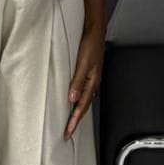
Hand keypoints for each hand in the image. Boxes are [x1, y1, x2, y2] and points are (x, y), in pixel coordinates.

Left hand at [65, 21, 103, 138]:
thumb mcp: (83, 63)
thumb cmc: (90, 44)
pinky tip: (73, 102)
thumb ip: (77, 81)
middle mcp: (92, 83)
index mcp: (92, 82)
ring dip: (77, 113)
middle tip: (68, 133)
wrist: (95, 31)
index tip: (68, 132)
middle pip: (84, 107)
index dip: (74, 120)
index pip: (81, 106)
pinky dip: (78, 102)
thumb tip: (71, 98)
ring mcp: (91, 79)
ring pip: (84, 101)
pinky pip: (83, 93)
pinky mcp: (87, 74)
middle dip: (76, 121)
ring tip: (70, 123)